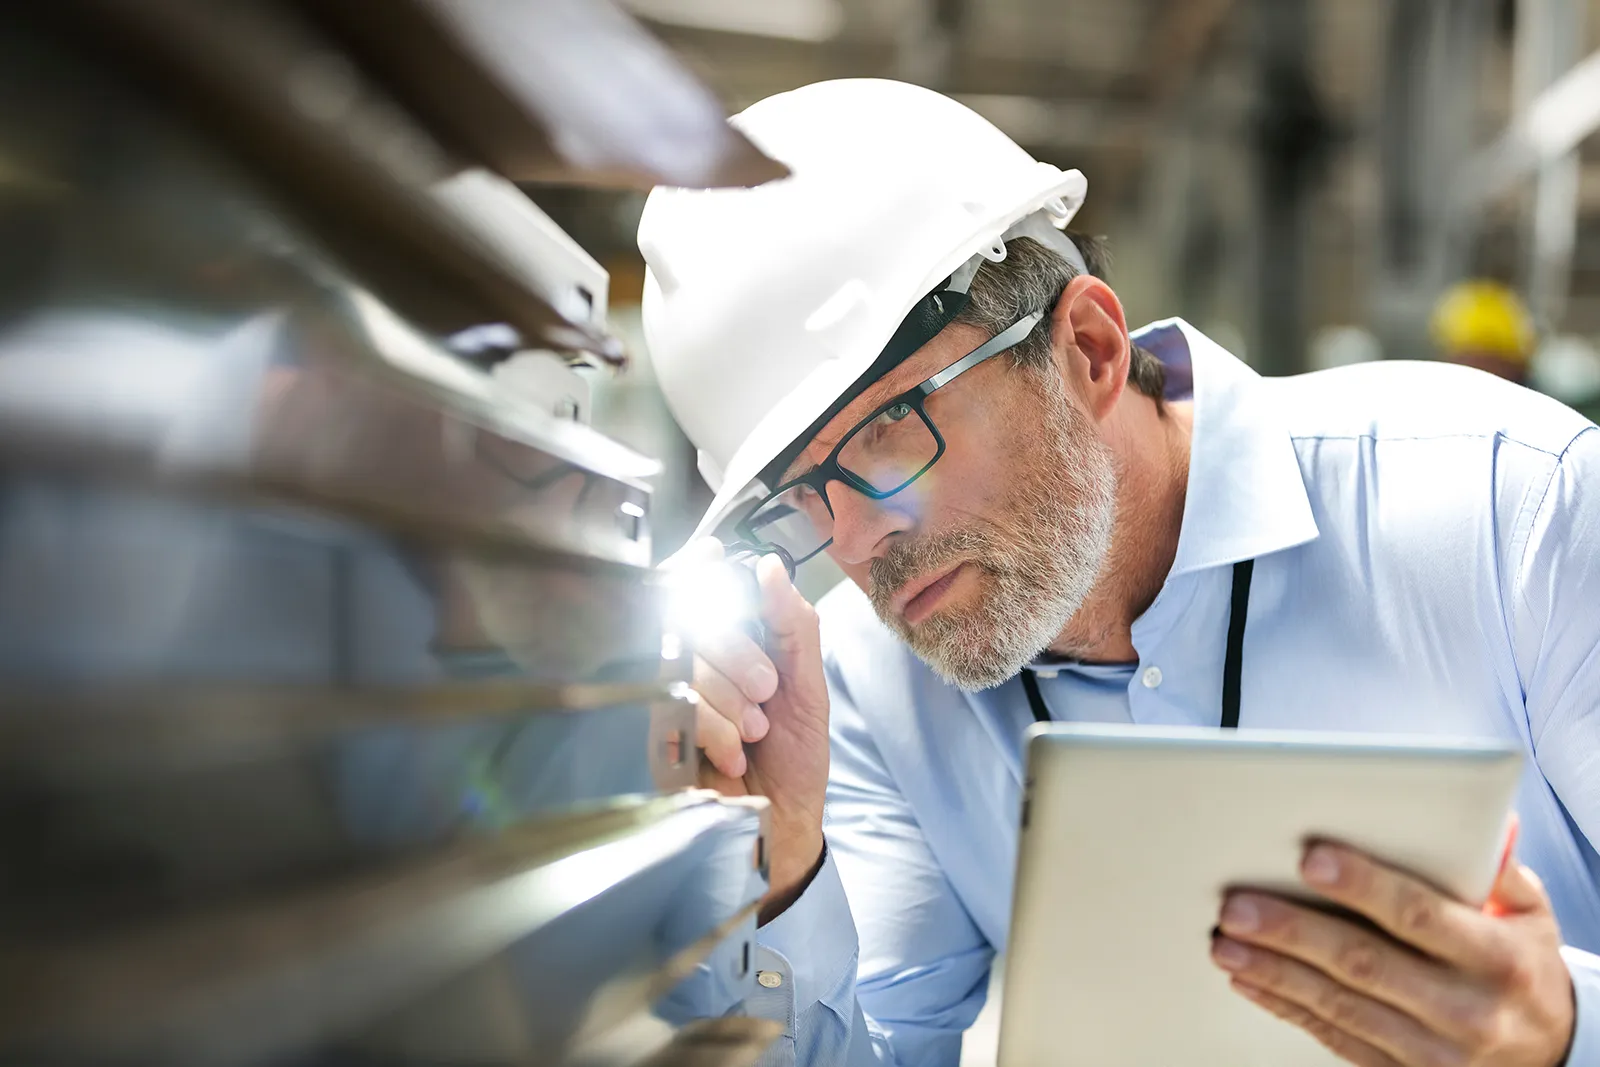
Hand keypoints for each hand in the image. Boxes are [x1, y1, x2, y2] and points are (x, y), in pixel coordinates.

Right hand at [676, 539, 830, 921]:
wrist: (783, 826)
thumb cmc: (793, 759)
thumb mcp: (807, 689)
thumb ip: (794, 627)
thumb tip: (770, 567)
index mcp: (729, 647)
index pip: (699, 591)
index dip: (697, 567)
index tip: (711, 554)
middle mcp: (693, 667)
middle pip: (689, 621)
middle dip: (736, 651)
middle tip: (767, 689)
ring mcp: (670, 700)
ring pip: (682, 663)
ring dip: (729, 699)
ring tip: (754, 734)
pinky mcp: (656, 737)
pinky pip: (675, 707)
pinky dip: (712, 729)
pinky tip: (732, 755)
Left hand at [1211, 825, 1574, 1065]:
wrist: (1550, 1052)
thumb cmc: (1523, 968)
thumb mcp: (1529, 914)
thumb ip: (1496, 867)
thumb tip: (1478, 817)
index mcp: (1496, 959)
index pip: (1419, 915)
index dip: (1363, 885)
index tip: (1311, 858)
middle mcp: (1465, 1009)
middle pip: (1363, 962)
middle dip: (1292, 930)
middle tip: (1238, 906)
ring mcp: (1433, 1050)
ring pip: (1339, 1005)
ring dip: (1274, 971)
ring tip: (1226, 942)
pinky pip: (1334, 1038)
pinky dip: (1286, 1006)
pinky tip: (1250, 980)